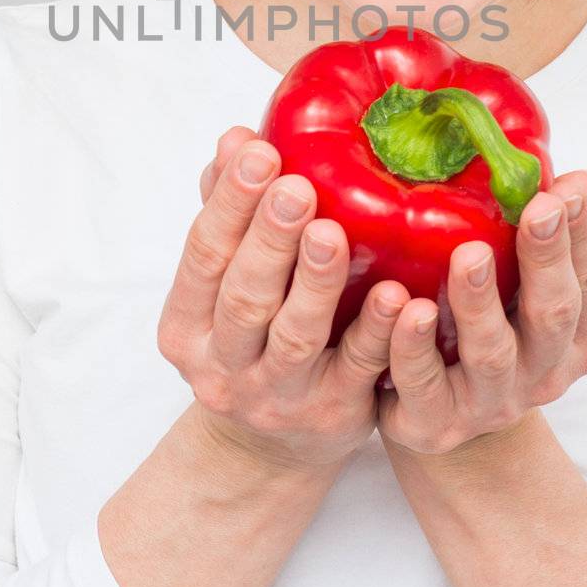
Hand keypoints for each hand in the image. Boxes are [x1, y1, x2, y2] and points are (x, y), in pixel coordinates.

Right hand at [156, 126, 412, 471]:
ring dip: (316, 283)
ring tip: (334, 233)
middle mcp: (223, 365)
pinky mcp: (333, 415)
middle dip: (269, 239)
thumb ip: (230, 214)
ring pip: (294, 336)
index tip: (259, 153)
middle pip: (244, 297)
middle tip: (296, 186)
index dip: (229, 204)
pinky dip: (376, 332)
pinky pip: (357, 369)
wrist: (270, 447)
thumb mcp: (226, 285)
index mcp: (187, 324)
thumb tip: (235, 138)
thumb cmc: (251, 337)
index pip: (202, 256)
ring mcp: (278, 395)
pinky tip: (398, 295)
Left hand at [377, 170, 586, 456]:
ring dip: (479, 302)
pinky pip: (423, 385)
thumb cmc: (485, 326)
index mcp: (576, 334)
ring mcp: (490, 402)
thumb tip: (580, 180)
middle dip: (546, 259)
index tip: (567, 189)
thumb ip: (546, 233)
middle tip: (537, 208)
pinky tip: (407, 309)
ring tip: (469, 255)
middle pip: (553, 315)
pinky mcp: (435, 423)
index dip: (582, 233)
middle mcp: (543, 371)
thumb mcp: (520, 284)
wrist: (439, 417)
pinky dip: (414, 347)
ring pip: (490, 353)